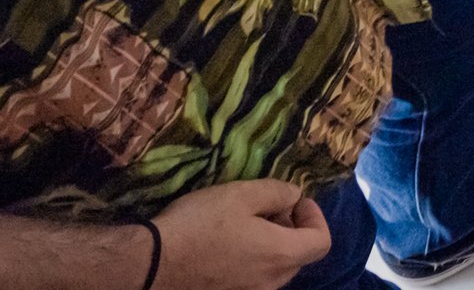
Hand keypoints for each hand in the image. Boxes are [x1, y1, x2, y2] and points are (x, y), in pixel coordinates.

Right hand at [151, 179, 330, 289]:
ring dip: (272, 242)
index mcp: (280, 255)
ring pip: (275, 268)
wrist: (152, 266)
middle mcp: (270, 283)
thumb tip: (295, 197)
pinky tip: (227, 241)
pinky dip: (253, 258)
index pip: (321, 242)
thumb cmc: (201, 225)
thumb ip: (277, 193)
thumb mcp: (242, 194)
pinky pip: (254, 278)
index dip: (315, 216)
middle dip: (292, 227)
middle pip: (299, 256)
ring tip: (245, 220)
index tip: (295, 200)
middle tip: (269, 205)